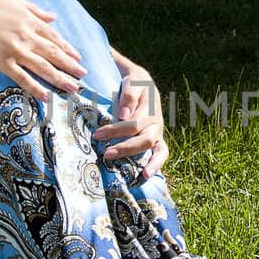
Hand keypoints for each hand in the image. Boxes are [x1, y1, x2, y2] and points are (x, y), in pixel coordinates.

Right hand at [0, 0, 86, 103]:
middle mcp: (26, 36)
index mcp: (29, 20)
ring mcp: (15, 50)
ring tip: (73, 88)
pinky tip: (45, 96)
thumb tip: (52, 17)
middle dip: (70, 66)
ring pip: (43, 67)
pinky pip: (22, 78)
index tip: (78, 58)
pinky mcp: (2, 62)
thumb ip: (34, 9)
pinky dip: (35, 88)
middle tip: (83, 75)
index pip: (54, 37)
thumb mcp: (11, 0)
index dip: (68, 49)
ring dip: (60, 79)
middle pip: (53, 53)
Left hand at [93, 64, 168, 179]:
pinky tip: (146, 176)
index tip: (97, 134)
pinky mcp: (157, 140)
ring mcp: (158, 133)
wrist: (144, 83)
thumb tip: (123, 115)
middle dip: (125, 149)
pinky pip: (161, 154)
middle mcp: (156, 123)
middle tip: (106, 154)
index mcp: (151, 109)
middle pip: (144, 140)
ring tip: (141, 176)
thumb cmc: (135, 83)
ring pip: (157, 150)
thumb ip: (129, 96)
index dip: (115, 130)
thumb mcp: (133, 82)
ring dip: (148, 163)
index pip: (133, 124)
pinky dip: (156, 165)